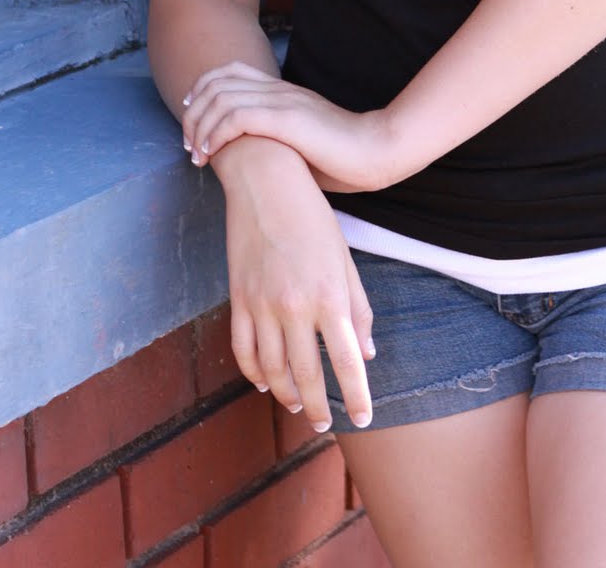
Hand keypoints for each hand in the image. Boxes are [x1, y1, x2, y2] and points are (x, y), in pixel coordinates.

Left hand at [182, 61, 402, 192]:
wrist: (377, 151)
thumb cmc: (345, 157)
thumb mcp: (305, 143)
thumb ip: (279, 141)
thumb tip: (254, 161)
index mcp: (284, 92)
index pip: (230, 72)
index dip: (203, 90)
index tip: (192, 118)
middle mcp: (279, 90)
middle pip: (216, 82)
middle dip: (193, 112)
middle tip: (188, 143)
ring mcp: (282, 102)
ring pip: (220, 98)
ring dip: (199, 126)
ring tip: (195, 154)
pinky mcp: (286, 119)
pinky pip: (235, 117)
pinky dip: (214, 135)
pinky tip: (209, 154)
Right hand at [216, 137, 376, 431]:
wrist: (265, 180)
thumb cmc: (313, 216)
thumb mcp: (344, 258)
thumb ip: (357, 307)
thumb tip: (366, 352)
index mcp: (329, 295)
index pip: (346, 362)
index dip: (357, 395)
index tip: (363, 417)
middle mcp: (294, 306)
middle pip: (307, 376)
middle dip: (318, 407)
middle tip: (324, 425)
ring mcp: (261, 304)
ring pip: (272, 370)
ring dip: (286, 396)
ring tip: (297, 407)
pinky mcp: (238, 298)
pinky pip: (243, 350)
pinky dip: (254, 374)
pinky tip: (266, 383)